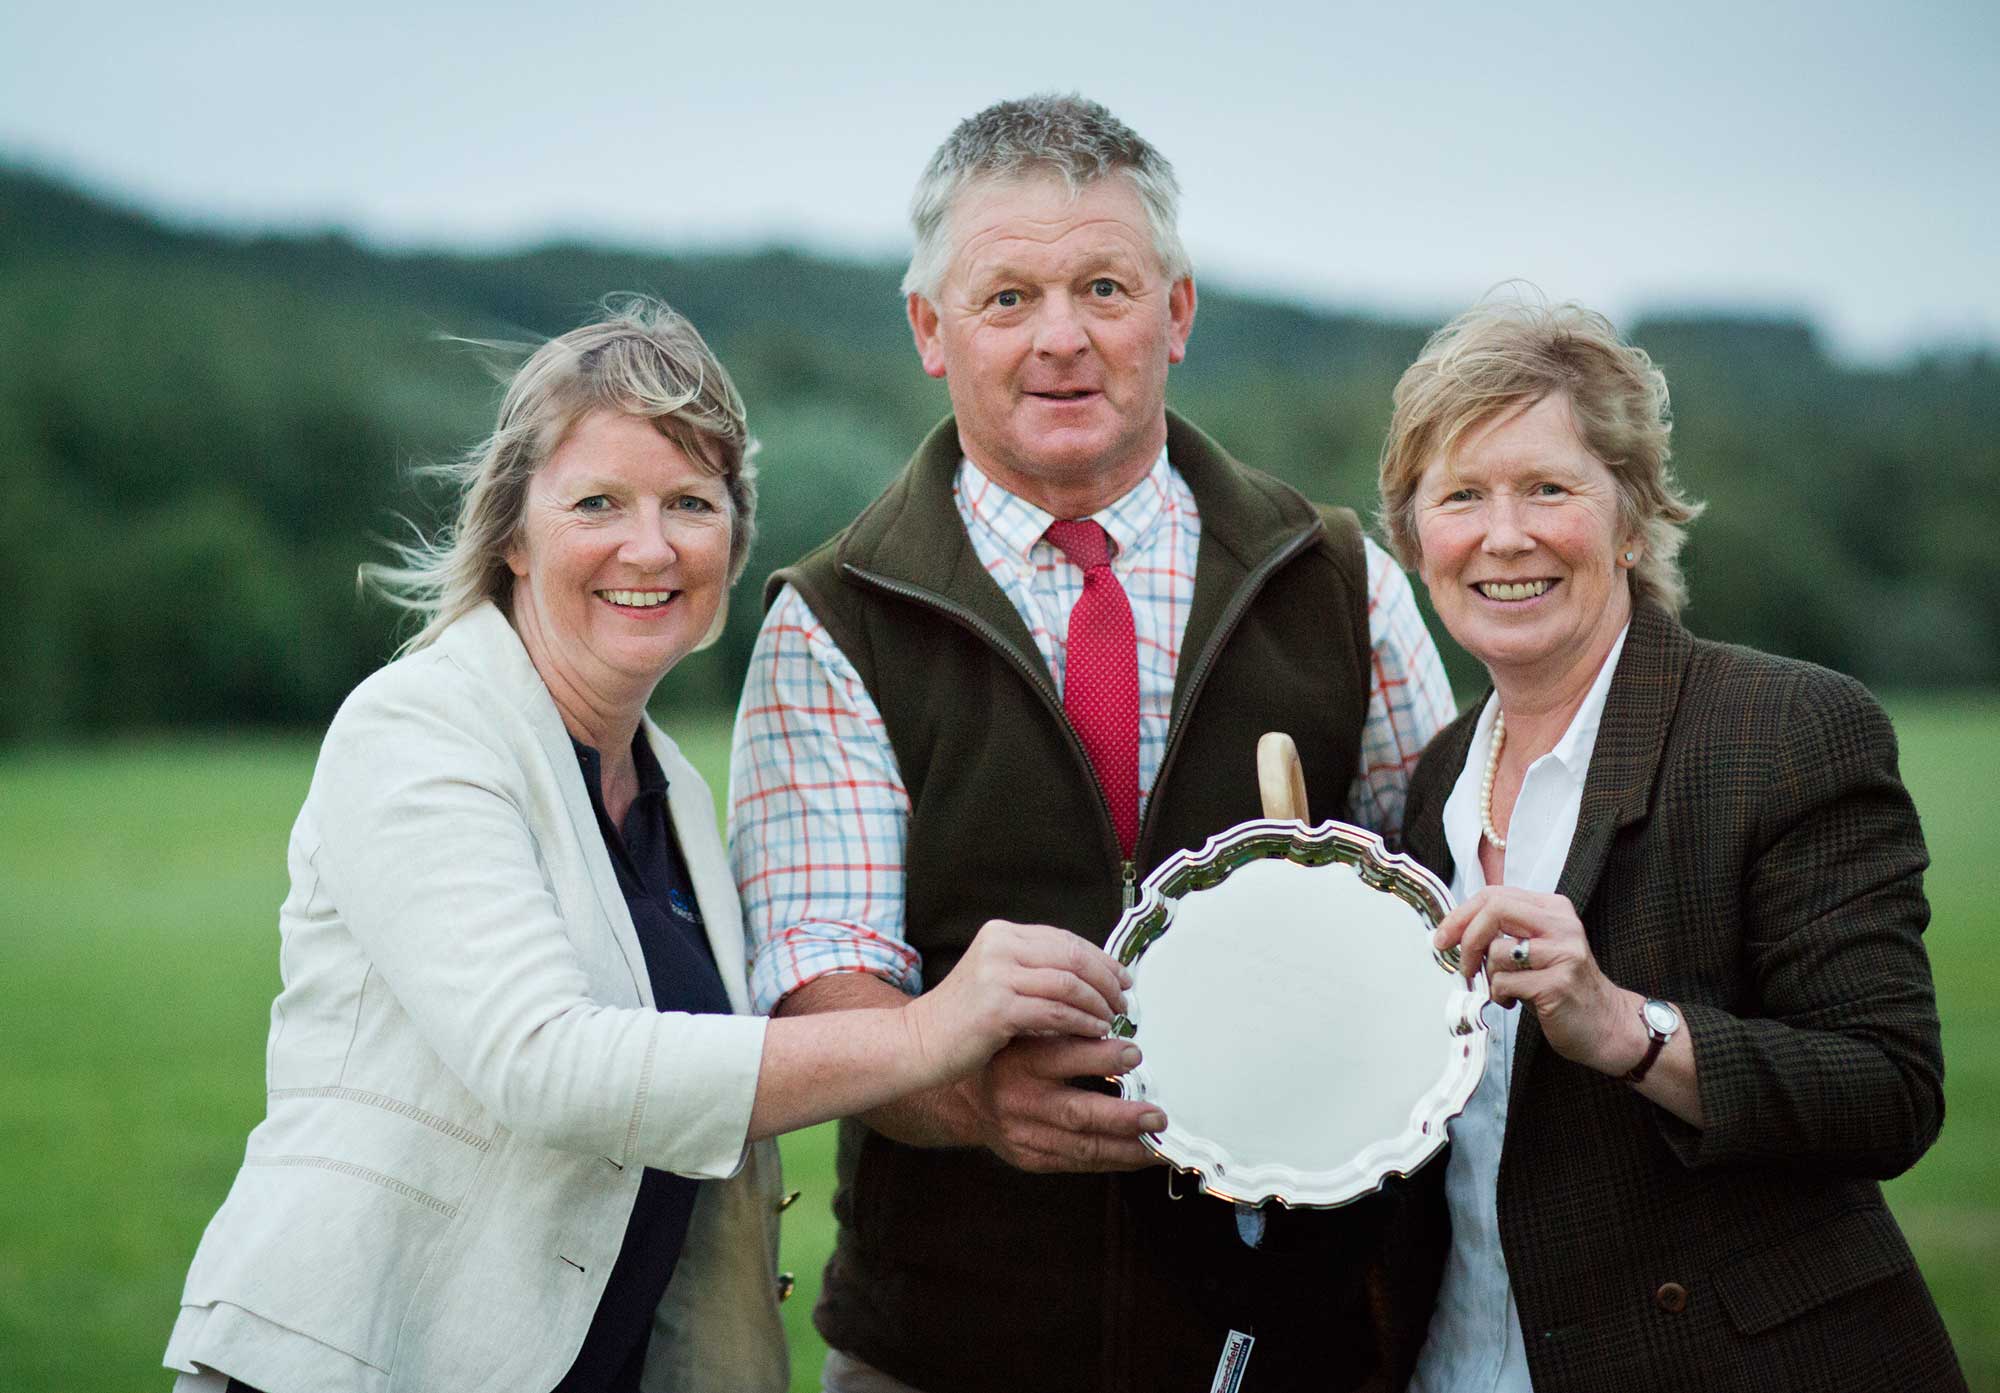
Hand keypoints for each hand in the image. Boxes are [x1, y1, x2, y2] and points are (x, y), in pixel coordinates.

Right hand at [901, 919, 1130, 1085]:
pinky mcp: (998, 1008)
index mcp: (1002, 934)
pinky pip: (1056, 1013)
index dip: (1101, 958)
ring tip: (1112, 1019)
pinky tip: (1094, 1032)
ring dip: (1098, 1004)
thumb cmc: (963, 1017)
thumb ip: (1035, 968)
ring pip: (1069, 984)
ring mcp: (997, 976)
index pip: (1065, 939)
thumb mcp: (998, 977)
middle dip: (1106, 980)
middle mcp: (999, 946)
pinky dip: (1083, 1023)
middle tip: (1124, 1000)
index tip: (1122, 977)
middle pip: (1073, 957)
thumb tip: (1093, 974)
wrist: (919, 1041)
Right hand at [961, 1034, 1165, 1171]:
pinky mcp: (1031, 1157)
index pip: (1062, 1058)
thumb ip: (1061, 1026)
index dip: (1100, 1058)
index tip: (1134, 1053)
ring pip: (1082, 1147)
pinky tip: (1137, 1156)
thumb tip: (1114, 1016)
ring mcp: (1025, 1135)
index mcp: (1019, 1062)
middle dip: (1121, 1117)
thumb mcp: (1021, 1031)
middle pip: (1076, 1113)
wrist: (959, 1100)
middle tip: (1156, 1115)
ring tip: (1158, 1144)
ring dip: (1126, 1149)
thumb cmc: (1001, 1059)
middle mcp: (1021, 1102)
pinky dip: (1111, 1161)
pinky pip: (1077, 1164)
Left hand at [1433, 887, 1645, 1076]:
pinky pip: (1505, 983)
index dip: (1461, 915)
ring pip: (1496, 951)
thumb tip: (1453, 929)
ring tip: (1505, 990)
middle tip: (1462, 965)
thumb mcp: (1536, 948)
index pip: (1495, 895)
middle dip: (1466, 938)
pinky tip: (1513, 1002)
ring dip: (1489, 976)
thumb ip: (1505, 931)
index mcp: (1553, 909)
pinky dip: (1499, 996)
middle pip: (1495, 910)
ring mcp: (1564, 953)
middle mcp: (1562, 925)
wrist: (1607, 1024)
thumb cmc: (1561, 987)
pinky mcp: (1558, 984)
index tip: (1443, 937)